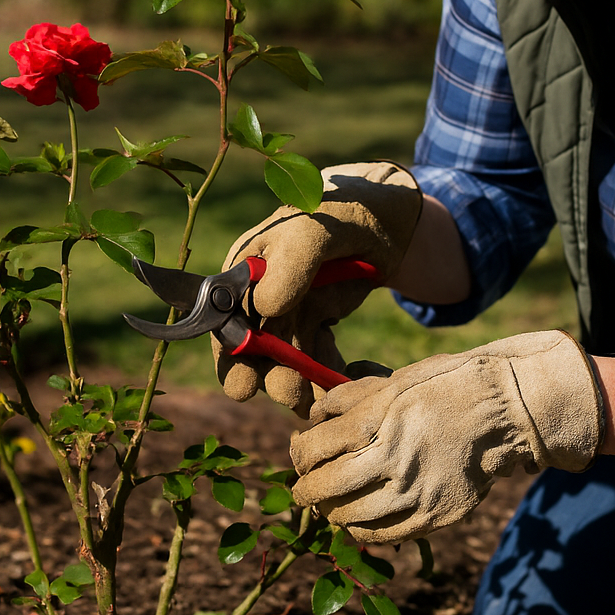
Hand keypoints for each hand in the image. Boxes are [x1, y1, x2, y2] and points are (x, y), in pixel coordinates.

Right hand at [213, 162, 420, 416]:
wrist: (389, 219)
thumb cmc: (344, 213)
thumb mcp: (318, 230)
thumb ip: (293, 263)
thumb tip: (265, 307)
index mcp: (245, 266)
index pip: (225, 317)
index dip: (230, 354)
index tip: (242, 387)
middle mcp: (259, 293)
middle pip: (251, 347)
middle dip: (267, 376)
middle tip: (289, 394)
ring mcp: (287, 311)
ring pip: (282, 359)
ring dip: (296, 383)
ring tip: (317, 401)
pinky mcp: (314, 324)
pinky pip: (311, 359)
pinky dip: (323, 376)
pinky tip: (342, 380)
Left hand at [290, 330, 604, 542]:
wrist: (501, 411)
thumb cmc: (442, 387)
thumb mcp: (392, 379)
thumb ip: (348, 398)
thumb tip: (314, 416)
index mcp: (374, 421)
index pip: (312, 450)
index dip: (297, 454)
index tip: (299, 452)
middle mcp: (389, 461)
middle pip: (324, 489)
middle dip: (305, 490)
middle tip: (304, 487)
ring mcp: (412, 493)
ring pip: (348, 517)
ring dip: (330, 511)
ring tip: (330, 502)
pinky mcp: (433, 517)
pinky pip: (381, 535)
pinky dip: (361, 529)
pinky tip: (358, 517)